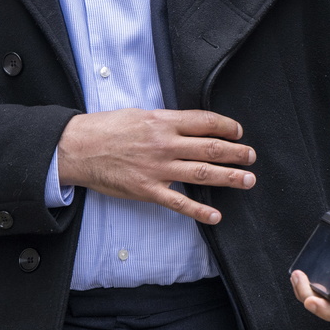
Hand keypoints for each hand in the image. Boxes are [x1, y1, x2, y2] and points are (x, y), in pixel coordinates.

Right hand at [56, 108, 255, 223]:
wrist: (78, 148)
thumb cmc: (106, 128)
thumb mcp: (139, 114)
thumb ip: (165, 121)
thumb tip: (189, 124)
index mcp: (163, 121)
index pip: (204, 122)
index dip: (226, 126)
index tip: (238, 131)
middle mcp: (164, 144)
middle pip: (210, 148)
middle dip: (236, 153)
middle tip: (251, 156)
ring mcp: (157, 169)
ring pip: (201, 174)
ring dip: (228, 178)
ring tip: (247, 180)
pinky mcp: (147, 190)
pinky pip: (179, 203)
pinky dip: (199, 211)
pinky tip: (215, 215)